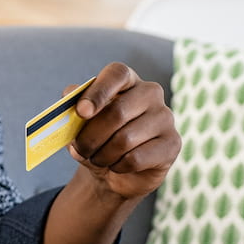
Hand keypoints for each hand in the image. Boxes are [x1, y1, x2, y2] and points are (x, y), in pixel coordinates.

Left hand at [68, 62, 180, 201]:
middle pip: (117, 112)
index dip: (98, 92)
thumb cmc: (96, 138)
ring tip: (97, 158)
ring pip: (125, 139)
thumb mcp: (78, 123)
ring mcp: (165, 117)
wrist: (113, 170)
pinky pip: (136, 158)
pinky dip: (118, 166)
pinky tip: (117, 166)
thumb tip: (70, 98)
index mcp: (127, 80)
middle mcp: (150, 93)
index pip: (117, 73)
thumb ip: (72, 107)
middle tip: (81, 149)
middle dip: (91, 136)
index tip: (81, 112)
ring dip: (102, 155)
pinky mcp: (173, 143)